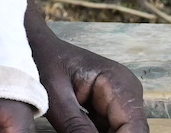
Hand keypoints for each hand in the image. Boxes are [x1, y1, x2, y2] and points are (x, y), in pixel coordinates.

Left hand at [25, 2, 148, 132]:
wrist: (35, 47)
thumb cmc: (43, 62)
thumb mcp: (55, 98)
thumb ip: (76, 128)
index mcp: (119, 83)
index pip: (134, 128)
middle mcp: (127, 92)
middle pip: (131, 132)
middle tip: (75, 131)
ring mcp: (120, 101)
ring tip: (73, 127)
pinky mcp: (109, 110)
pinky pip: (110, 132)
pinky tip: (77, 129)